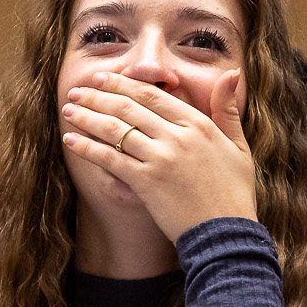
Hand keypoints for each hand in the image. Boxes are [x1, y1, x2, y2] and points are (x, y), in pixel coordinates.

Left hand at [60, 70, 257, 238]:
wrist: (226, 234)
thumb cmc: (234, 193)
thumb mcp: (238, 146)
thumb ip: (227, 109)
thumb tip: (230, 72)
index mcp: (198, 124)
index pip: (152, 95)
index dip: (122, 84)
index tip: (101, 78)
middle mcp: (177, 136)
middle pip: (128, 108)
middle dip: (98, 96)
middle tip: (77, 90)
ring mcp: (160, 159)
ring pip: (116, 129)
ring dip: (87, 117)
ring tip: (68, 110)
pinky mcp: (146, 182)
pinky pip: (110, 159)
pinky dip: (88, 148)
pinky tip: (70, 140)